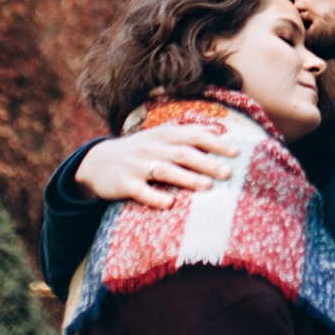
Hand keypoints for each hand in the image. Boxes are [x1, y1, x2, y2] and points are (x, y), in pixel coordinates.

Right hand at [76, 120, 237, 207]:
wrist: (97, 162)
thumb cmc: (140, 150)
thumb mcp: (160, 137)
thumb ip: (188, 133)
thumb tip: (219, 130)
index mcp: (164, 135)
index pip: (194, 136)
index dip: (215, 143)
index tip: (236, 152)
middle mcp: (152, 147)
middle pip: (183, 153)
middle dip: (207, 162)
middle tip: (228, 173)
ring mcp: (137, 165)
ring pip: (165, 170)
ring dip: (187, 178)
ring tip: (207, 187)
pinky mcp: (124, 183)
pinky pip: (141, 191)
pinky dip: (155, 197)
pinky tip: (170, 203)